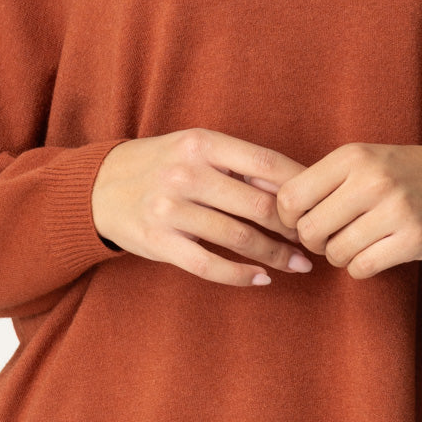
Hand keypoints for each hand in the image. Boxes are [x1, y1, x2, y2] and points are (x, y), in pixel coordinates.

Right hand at [91, 128, 310, 285]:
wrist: (100, 186)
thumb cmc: (164, 165)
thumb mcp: (197, 148)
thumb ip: (240, 164)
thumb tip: (297, 187)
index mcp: (202, 143)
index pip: (266, 163)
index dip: (301, 186)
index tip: (321, 203)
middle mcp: (186, 173)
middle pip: (258, 205)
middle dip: (293, 226)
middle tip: (315, 239)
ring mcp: (170, 209)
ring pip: (239, 238)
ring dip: (276, 255)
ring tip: (299, 264)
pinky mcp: (158, 241)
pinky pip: (210, 265)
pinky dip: (242, 276)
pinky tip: (262, 279)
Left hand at [242, 143, 421, 279]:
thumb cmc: (400, 173)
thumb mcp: (360, 160)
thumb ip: (317, 179)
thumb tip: (256, 195)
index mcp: (352, 156)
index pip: (291, 197)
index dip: (289, 218)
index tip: (304, 219)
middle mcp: (372, 180)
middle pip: (310, 230)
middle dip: (312, 241)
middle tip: (328, 236)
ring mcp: (395, 210)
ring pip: (335, 253)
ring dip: (338, 255)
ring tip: (355, 241)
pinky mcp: (413, 239)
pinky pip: (362, 267)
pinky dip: (360, 267)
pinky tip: (372, 252)